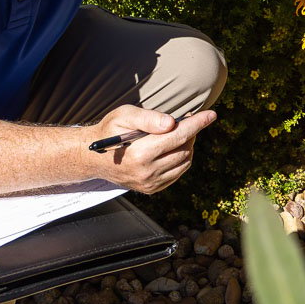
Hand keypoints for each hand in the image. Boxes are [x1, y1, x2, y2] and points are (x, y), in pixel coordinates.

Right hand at [89, 106, 215, 193]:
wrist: (93, 157)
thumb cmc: (109, 131)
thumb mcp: (124, 116)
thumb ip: (148, 119)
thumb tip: (172, 123)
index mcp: (141, 153)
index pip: (179, 136)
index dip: (197, 123)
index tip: (211, 115)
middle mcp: (147, 172)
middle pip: (185, 149)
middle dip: (191, 132)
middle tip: (187, 119)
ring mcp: (149, 183)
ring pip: (184, 162)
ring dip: (188, 146)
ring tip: (179, 133)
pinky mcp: (151, 189)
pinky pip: (177, 173)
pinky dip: (182, 159)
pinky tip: (174, 148)